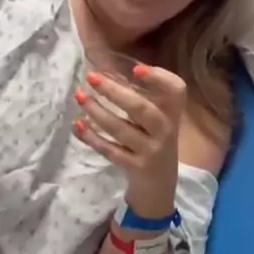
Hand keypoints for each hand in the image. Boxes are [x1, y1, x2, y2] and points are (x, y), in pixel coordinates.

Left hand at [74, 64, 185, 203]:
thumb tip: (108, 71)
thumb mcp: (158, 118)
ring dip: (97, 111)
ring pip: (120, 129)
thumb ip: (143, 96)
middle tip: (92, 77)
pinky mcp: (134, 166)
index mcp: (172, 113)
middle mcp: (165, 130)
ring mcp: (150, 150)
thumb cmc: (154, 140)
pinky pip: (109, 150)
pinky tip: (77, 125)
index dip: (159, 78)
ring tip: (80, 97)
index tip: (135, 69)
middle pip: (140, 109)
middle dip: (114, 91)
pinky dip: (92, 137)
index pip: (176, 91)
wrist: (159, 184)